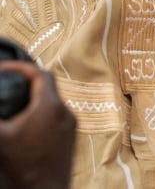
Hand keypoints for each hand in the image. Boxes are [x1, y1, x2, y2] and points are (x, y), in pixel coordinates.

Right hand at [0, 61, 75, 188]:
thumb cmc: (24, 164)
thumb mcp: (0, 137)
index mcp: (49, 106)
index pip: (40, 73)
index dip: (21, 67)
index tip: (5, 69)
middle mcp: (65, 110)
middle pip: (48, 84)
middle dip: (28, 79)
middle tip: (10, 81)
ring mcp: (71, 122)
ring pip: (54, 99)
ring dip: (36, 95)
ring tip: (16, 99)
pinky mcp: (71, 134)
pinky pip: (57, 113)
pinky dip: (43, 109)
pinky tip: (28, 119)